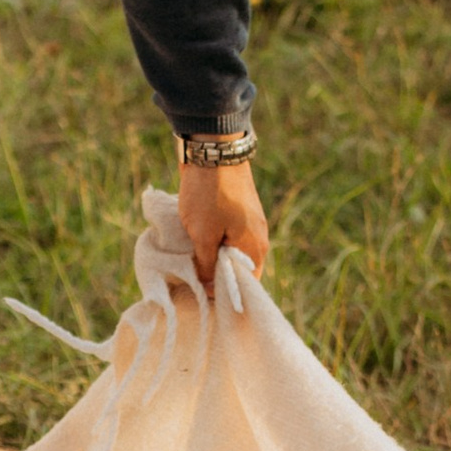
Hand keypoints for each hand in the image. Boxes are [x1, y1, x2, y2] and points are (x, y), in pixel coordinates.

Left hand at [177, 157, 268, 288]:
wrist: (213, 150)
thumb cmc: (209, 196)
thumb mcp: (203, 236)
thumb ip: (206, 266)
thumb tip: (209, 289)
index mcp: (255, 248)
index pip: (246, 285)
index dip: (226, 295)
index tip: (204, 301)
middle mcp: (258, 238)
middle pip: (239, 270)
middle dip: (218, 278)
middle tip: (194, 286)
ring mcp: (250, 223)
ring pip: (232, 252)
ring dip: (214, 260)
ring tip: (193, 267)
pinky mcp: (240, 211)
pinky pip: (229, 237)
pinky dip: (215, 244)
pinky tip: (197, 246)